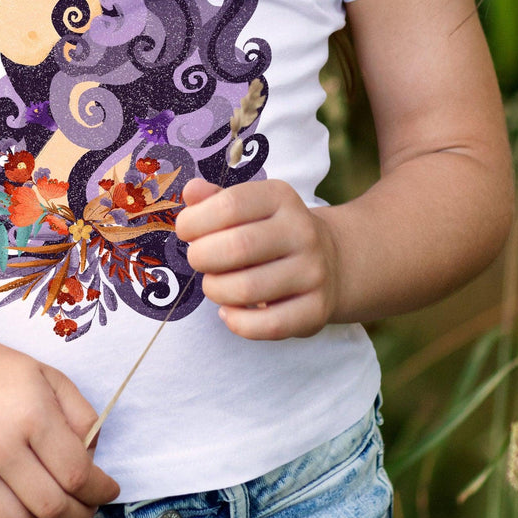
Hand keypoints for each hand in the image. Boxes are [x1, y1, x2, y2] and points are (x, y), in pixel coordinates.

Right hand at [0, 330, 119, 517]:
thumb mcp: (49, 376)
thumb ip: (81, 415)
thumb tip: (93, 460)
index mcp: (32, 413)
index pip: (77, 474)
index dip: (100, 490)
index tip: (108, 491)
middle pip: (51, 506)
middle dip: (78, 515)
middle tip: (82, 509)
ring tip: (42, 507)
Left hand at [175, 177, 341, 339]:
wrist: (331, 262)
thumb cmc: (271, 232)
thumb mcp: (248, 206)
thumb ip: (215, 199)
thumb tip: (191, 191)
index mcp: (281, 197)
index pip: (229, 205)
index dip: (196, 221)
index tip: (186, 231)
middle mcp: (302, 231)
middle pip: (237, 247)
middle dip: (202, 257)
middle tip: (198, 260)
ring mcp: (313, 272)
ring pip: (247, 289)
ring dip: (215, 290)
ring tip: (214, 284)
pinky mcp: (316, 310)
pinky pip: (267, 325)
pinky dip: (236, 322)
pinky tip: (228, 311)